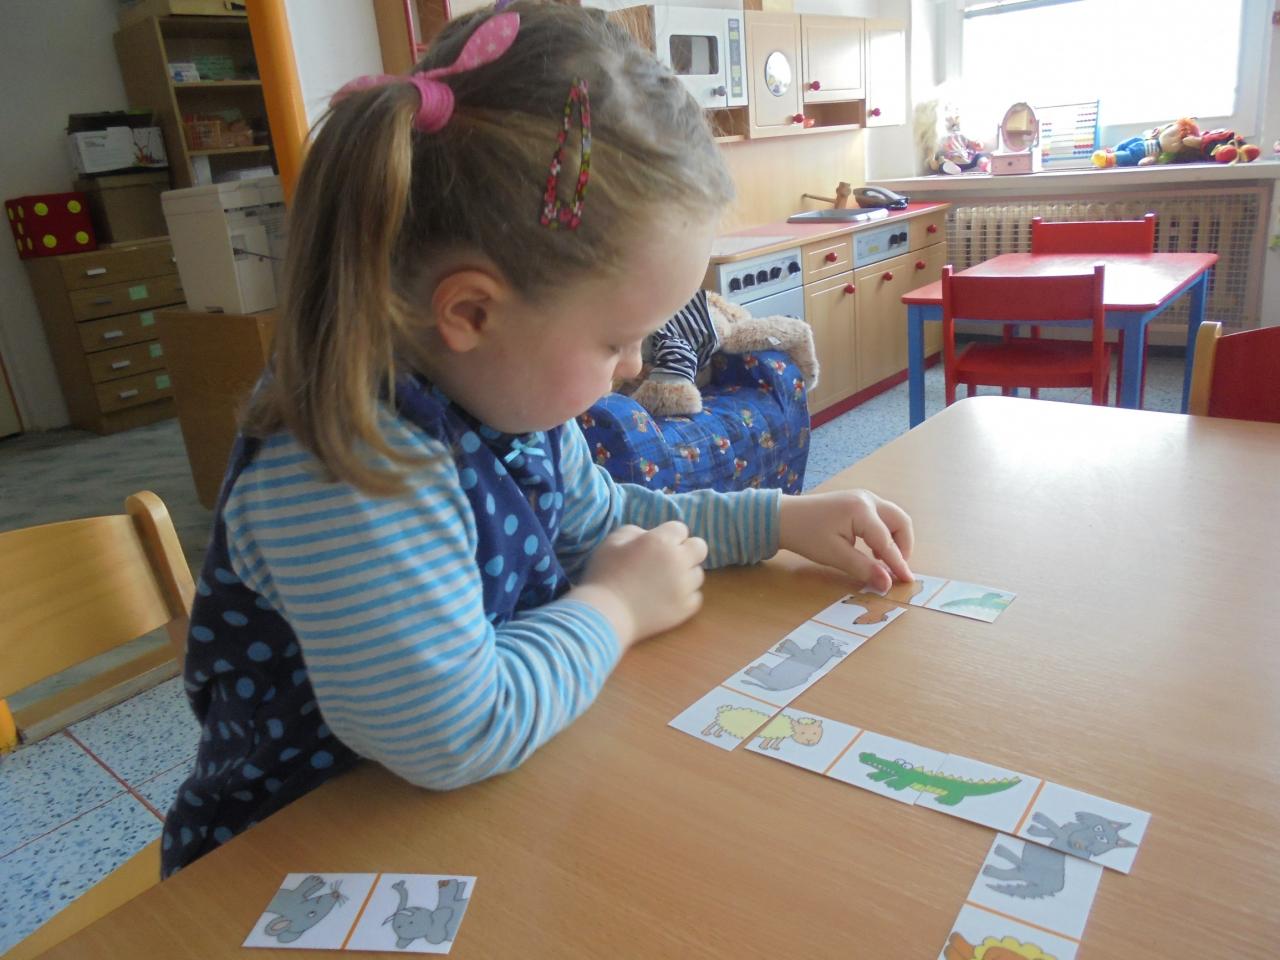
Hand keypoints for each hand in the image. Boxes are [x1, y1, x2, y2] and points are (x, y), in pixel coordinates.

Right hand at [569, 521, 707, 648]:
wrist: (605, 615)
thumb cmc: (604, 575)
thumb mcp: (612, 542)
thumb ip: (635, 532)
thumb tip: (648, 536)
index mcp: (661, 541)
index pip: (680, 529)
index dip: (668, 535)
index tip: (656, 544)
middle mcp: (679, 561)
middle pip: (700, 547)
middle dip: (687, 549)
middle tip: (669, 559)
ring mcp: (685, 587)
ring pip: (698, 573)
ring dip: (685, 574)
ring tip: (665, 582)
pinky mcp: (686, 609)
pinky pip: (695, 596)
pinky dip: (685, 596)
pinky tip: (667, 598)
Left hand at [778, 490, 912, 592]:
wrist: (784, 517)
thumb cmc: (806, 535)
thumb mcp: (835, 556)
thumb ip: (864, 568)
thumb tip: (887, 584)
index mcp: (862, 511)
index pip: (887, 542)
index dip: (898, 563)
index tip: (907, 581)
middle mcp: (867, 499)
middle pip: (900, 522)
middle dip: (903, 546)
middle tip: (896, 568)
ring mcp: (864, 497)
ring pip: (893, 518)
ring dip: (895, 539)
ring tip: (883, 561)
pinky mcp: (858, 501)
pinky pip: (882, 517)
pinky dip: (885, 533)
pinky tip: (873, 550)